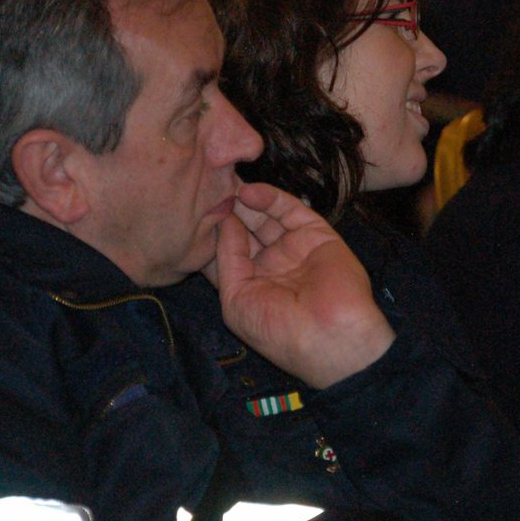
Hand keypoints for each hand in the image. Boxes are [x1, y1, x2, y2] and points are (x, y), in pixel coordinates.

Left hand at [206, 182, 394, 388]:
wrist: (329, 336)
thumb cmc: (276, 329)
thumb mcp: (235, 299)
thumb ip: (227, 257)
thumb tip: (223, 222)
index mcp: (251, 286)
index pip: (226, 252)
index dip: (211, 233)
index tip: (190, 212)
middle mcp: (272, 266)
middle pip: (244, 230)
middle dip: (227, 211)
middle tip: (208, 187)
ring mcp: (294, 249)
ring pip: (265, 217)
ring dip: (245, 201)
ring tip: (225, 184)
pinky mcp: (316, 234)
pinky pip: (290, 210)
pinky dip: (270, 198)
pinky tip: (249, 192)